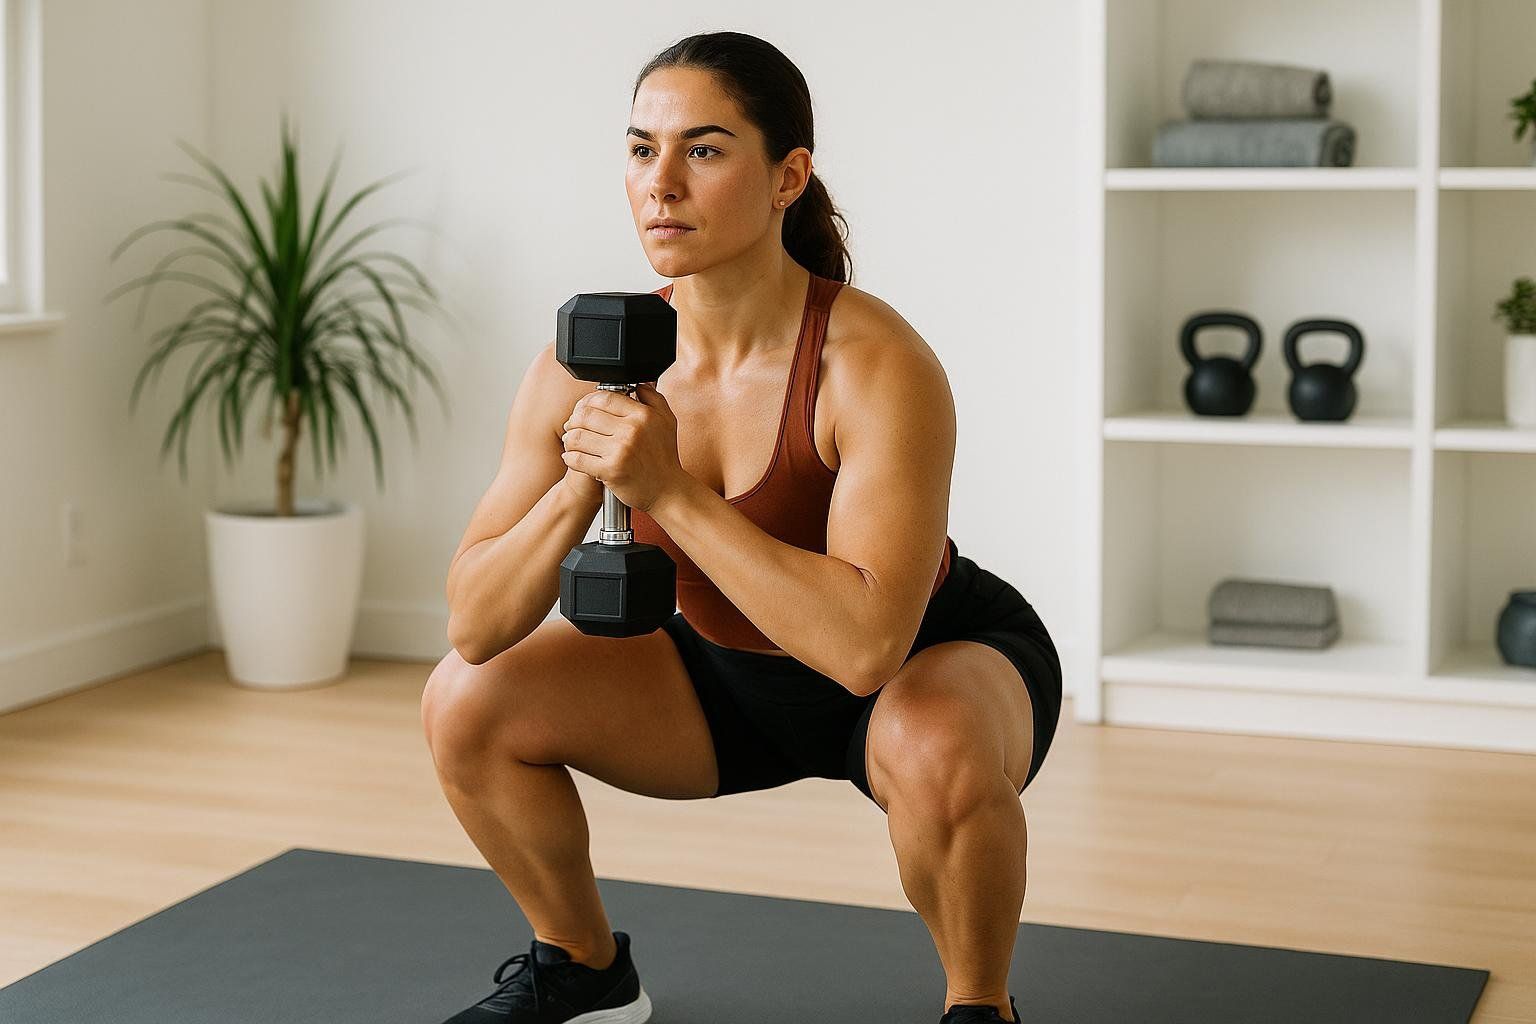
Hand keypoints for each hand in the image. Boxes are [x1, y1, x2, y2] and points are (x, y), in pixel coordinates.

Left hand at [559, 383, 685, 514]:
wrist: (668, 491)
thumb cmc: (665, 458)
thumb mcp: (667, 421)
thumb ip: (653, 398)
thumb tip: (637, 383)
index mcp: (643, 415)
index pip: (604, 398)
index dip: (589, 401)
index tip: (585, 408)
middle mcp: (631, 430)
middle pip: (586, 415)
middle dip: (574, 419)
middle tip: (572, 426)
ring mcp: (620, 451)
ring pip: (577, 436)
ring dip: (569, 439)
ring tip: (571, 441)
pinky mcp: (610, 471)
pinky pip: (578, 459)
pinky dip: (570, 457)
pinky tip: (572, 457)